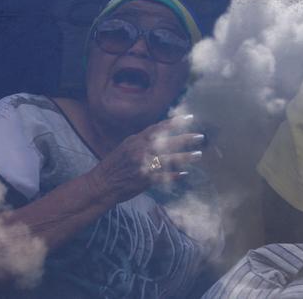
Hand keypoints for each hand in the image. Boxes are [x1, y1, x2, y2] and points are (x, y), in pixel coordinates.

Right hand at [87, 116, 203, 203]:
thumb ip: (143, 139)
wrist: (101, 183)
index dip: (175, 122)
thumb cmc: (114, 164)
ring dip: (185, 157)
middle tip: (200, 136)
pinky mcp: (144, 179)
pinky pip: (163, 177)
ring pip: (169, 159)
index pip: (159, 128)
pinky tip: (185, 173)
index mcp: (137, 140)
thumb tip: (160, 131)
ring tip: (198, 154)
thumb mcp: (126, 146)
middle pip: (168, 142)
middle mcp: (141, 151)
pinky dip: (174, 175)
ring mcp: (143, 165)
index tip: (190, 117)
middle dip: (186, 139)